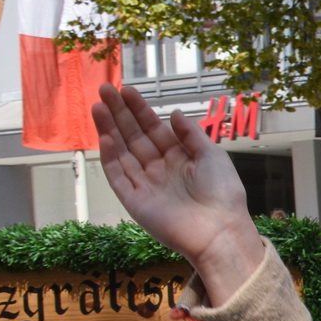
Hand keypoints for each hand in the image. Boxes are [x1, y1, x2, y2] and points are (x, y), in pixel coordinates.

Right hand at [93, 84, 264, 301]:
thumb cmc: (223, 193)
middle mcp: (159, 169)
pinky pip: (118, 176)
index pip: (153, 129)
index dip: (139, 110)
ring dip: (109, 129)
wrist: (220, 230)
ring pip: (122, 152)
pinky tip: (104, 137)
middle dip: (119, 113)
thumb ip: (191, 134)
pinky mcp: (134, 202)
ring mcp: (145, 185)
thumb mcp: (212, 156)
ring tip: (97, 106)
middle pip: (134, 136)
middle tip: (104, 89)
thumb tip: (174, 112)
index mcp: (179, 158)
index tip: (126, 90)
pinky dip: (110, 157)